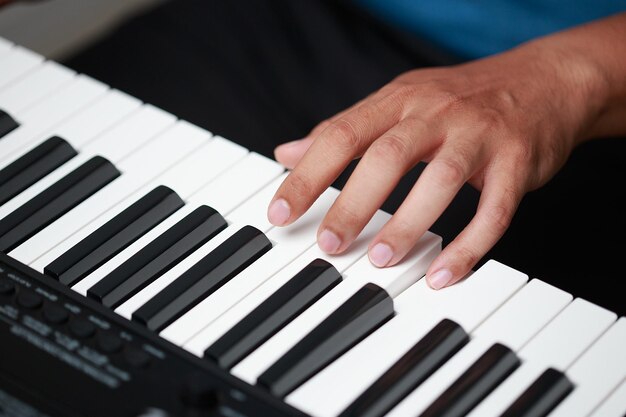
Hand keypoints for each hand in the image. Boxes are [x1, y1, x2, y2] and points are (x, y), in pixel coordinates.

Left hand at [268, 36, 608, 288]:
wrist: (543, 81)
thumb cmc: (460, 99)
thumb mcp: (396, 101)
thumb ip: (343, 129)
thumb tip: (286, 153)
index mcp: (398, 100)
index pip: (340, 134)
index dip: (306, 176)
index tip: (279, 215)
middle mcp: (435, 113)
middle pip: (387, 156)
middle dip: (352, 204)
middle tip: (330, 246)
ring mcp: (479, 135)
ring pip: (440, 180)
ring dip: (408, 224)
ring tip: (381, 261)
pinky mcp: (517, 161)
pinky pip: (495, 210)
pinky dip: (470, 246)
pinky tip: (443, 273)